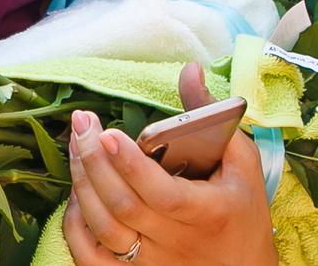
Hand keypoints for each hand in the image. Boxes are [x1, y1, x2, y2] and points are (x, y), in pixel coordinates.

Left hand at [58, 110, 277, 265]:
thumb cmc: (242, 212)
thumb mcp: (242, 162)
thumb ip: (212, 116)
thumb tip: (190, 70)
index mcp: (206, 213)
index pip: (161, 192)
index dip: (130, 164)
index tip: (107, 131)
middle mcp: (176, 243)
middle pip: (123, 207)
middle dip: (94, 161)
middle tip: (81, 123)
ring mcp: (152, 263)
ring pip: (103, 230)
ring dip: (81, 187)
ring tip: (76, 148)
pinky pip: (92, 259)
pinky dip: (75, 228)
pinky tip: (76, 196)